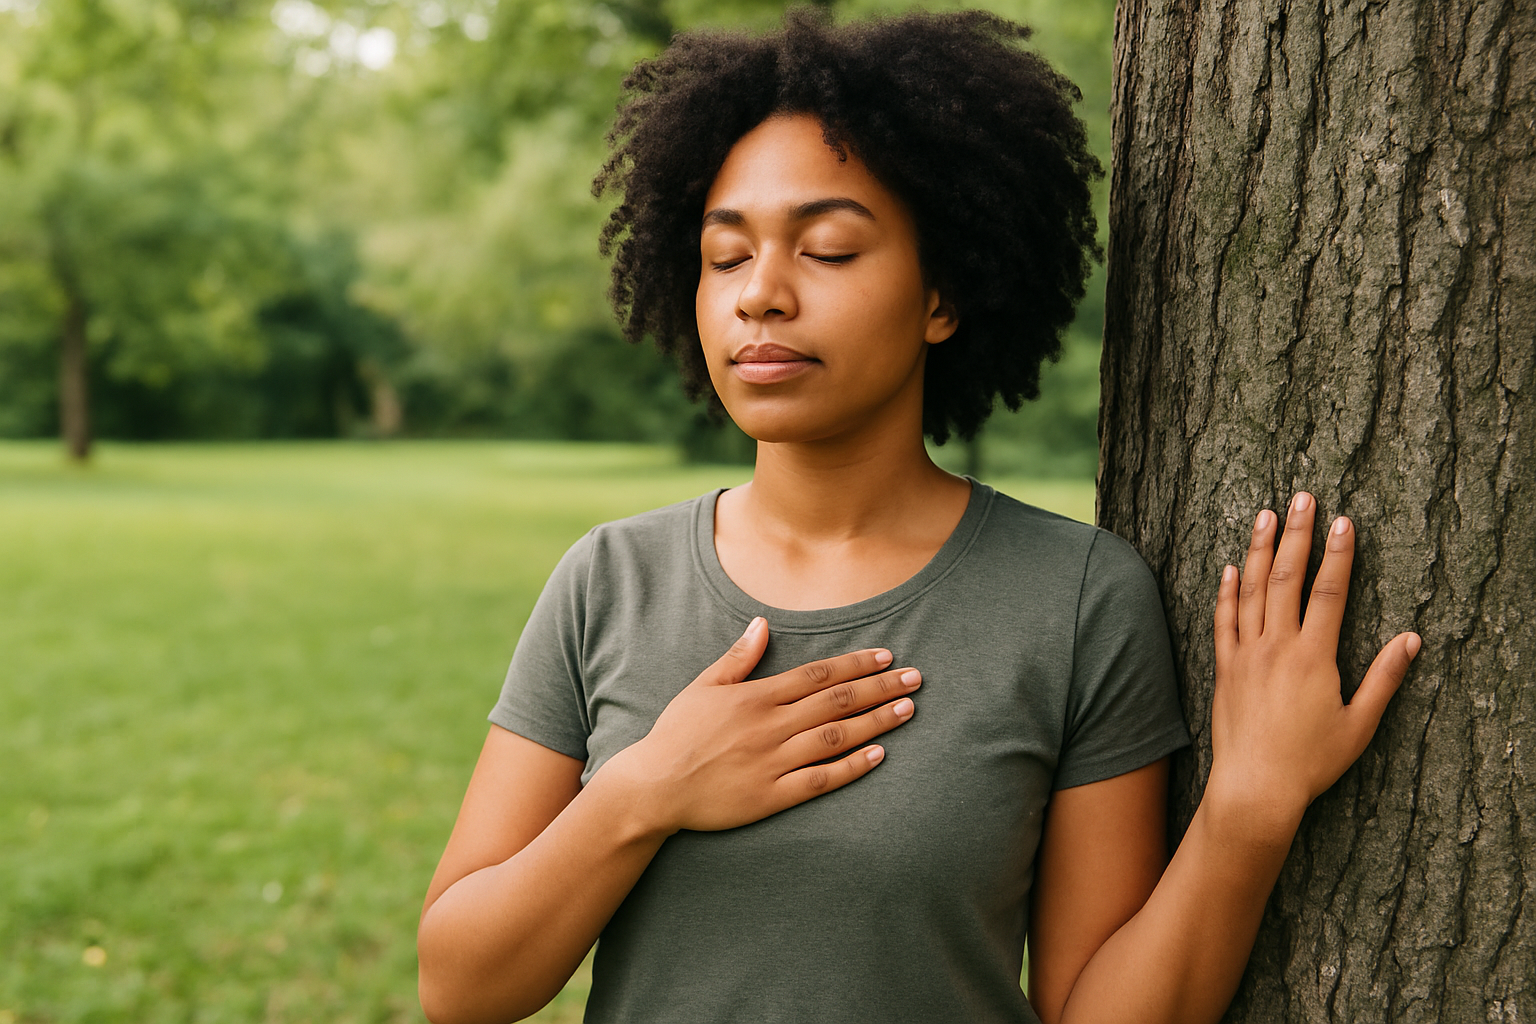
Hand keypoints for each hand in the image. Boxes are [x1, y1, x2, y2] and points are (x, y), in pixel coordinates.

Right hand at [600, 616, 919, 834]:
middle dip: (880, 687)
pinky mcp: (772, 795)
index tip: (886, 656)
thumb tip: (762, 624)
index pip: (819, 675)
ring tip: (907, 710)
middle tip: (915, 678)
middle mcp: (771, 726)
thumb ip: (737, 657)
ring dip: (876, 722)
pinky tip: (878, 756)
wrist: (654, 787)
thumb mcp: (702, 686)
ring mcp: (774, 761)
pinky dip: (851, 767)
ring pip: (836, 736)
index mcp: (756, 696)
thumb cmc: (677, 734)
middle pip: (837, 701)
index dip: (856, 664)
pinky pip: (820, 779)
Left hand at [1208, 493, 1420, 832]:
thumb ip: (1385, 678)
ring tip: (1265, 515)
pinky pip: (1223, 621)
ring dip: (1258, 549)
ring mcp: (1245, 655)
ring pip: (1250, 590)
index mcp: (1314, 656)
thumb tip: (1412, 640)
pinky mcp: (1224, 668)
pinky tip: (1229, 568)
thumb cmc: (1311, 761)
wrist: (1255, 787)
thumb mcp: (1360, 723)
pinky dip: (1227, 592)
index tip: (1344, 520)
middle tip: (1302, 497)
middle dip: (1297, 534)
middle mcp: (1276, 647)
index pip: (1329, 591)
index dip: (1338, 553)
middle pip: (1286, 577)